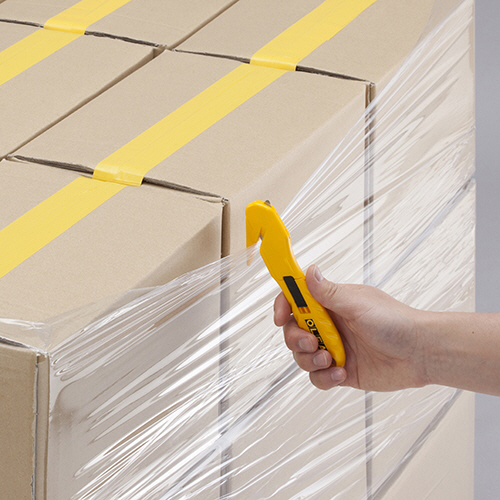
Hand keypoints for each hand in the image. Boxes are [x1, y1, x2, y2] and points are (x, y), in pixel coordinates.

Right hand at [274, 265, 427, 390]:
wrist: (421, 353)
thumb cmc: (396, 322)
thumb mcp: (357, 304)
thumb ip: (328, 292)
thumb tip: (309, 271)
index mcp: (331, 304)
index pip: (297, 300)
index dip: (283, 306)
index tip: (280, 317)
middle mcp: (330, 325)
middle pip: (294, 331)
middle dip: (296, 338)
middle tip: (311, 341)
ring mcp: (334, 348)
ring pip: (302, 356)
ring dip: (310, 360)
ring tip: (330, 360)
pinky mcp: (341, 370)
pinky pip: (318, 377)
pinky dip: (325, 377)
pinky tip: (341, 372)